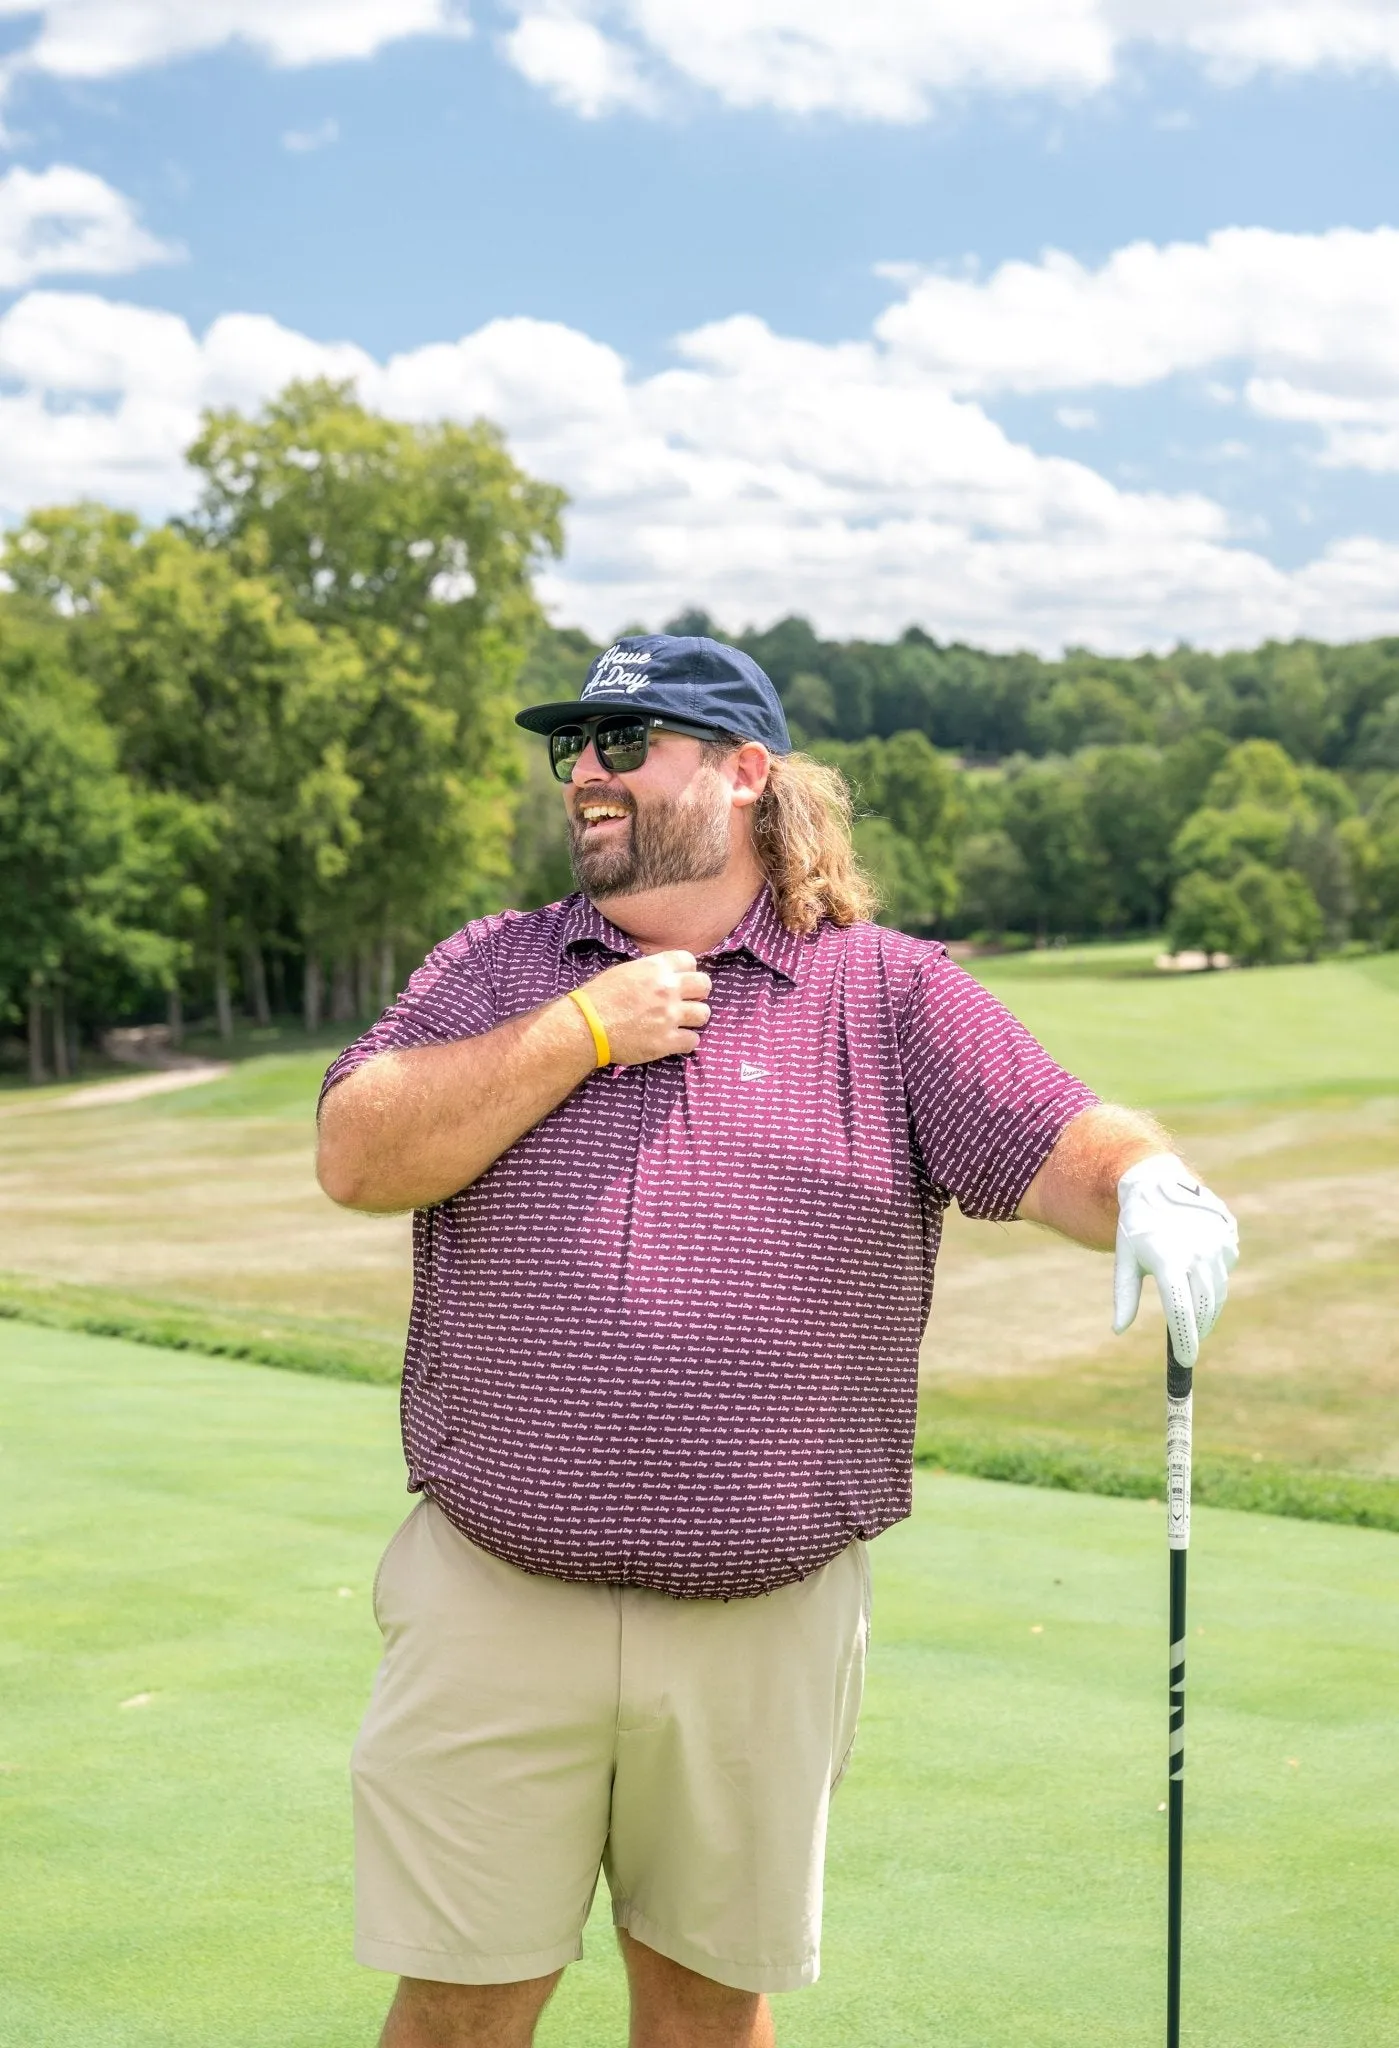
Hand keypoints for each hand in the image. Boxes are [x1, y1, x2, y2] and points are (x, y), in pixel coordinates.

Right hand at [571, 951, 711, 1065]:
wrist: (585, 1027)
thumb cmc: (598, 998)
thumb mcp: (624, 972)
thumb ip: (649, 971)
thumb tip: (664, 975)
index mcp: (656, 968)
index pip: (690, 960)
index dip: (687, 971)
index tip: (680, 981)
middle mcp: (667, 989)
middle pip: (704, 985)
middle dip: (698, 993)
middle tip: (687, 1001)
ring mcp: (669, 1016)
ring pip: (703, 1014)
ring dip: (694, 1018)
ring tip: (681, 1022)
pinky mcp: (666, 1042)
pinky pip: (693, 1041)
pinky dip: (686, 1042)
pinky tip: (674, 1040)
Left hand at [1113, 1153, 1239, 1366]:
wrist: (1159, 1183)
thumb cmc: (1137, 1226)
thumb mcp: (1125, 1259)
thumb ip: (1124, 1296)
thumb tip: (1118, 1329)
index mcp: (1168, 1260)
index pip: (1181, 1312)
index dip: (1185, 1340)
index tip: (1185, 1360)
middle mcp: (1197, 1253)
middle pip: (1204, 1308)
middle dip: (1197, 1330)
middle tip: (1188, 1344)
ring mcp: (1217, 1245)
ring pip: (1218, 1293)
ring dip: (1207, 1310)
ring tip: (1195, 1317)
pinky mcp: (1229, 1239)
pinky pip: (1224, 1273)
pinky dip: (1214, 1282)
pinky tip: (1199, 1276)